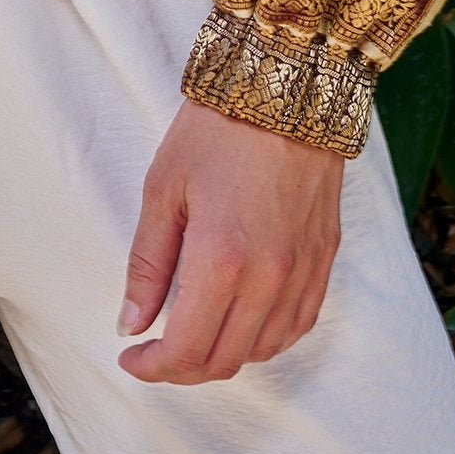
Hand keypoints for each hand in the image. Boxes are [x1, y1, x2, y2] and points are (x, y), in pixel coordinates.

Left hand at [116, 99, 343, 383]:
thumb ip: (147, 264)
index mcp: (221, 260)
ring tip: (195, 330)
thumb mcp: (163, 189)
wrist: (285, 86)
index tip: (131, 356)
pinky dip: (266, 337)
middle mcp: (268, 277)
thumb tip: (130, 323)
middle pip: (224, 360)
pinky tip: (242, 319)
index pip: (186, 350)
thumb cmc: (217, 130)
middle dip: (182, 366)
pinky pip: (298, 324)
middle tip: (155, 347)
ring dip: (224, 354)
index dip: (153, 367)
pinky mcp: (324, 259)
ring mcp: (302, 271)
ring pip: (263, 350)